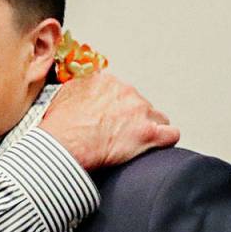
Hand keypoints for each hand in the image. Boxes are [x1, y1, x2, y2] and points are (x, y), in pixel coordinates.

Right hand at [40, 73, 178, 169]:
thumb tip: (80, 92)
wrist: (62, 146)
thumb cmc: (59, 127)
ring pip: (157, 118)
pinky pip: (170, 135)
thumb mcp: (62, 97)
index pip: (122, 92)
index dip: (119, 109)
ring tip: (136, 145)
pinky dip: (165, 141)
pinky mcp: (149, 133)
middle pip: (140, 105)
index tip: (113, 120)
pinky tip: (156, 149)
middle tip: (120, 135)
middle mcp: (126, 92)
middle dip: (133, 120)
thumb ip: (78, 90)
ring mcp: (139, 112)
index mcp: (106, 82)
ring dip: (149, 130)